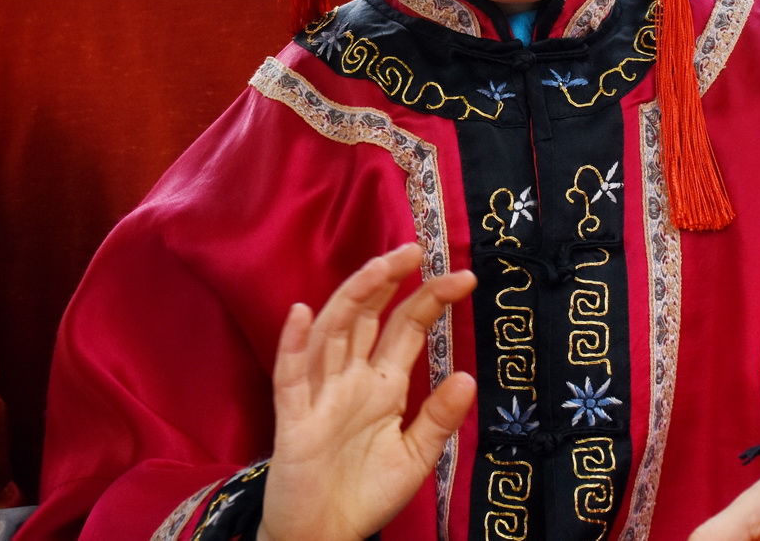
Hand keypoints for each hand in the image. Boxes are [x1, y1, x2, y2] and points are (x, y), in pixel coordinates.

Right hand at [257, 245, 476, 540]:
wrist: (323, 537)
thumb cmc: (365, 493)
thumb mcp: (416, 457)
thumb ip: (438, 417)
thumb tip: (469, 377)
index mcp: (382, 385)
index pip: (405, 328)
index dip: (430, 300)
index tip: (464, 279)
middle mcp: (350, 379)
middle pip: (366, 317)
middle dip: (388, 281)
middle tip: (415, 249)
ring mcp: (319, 395)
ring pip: (332, 333)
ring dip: (352, 298)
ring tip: (379, 268)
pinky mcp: (293, 420)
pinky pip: (290, 378)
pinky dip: (293, 345)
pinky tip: (301, 314)